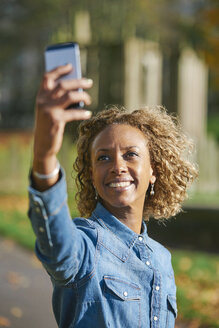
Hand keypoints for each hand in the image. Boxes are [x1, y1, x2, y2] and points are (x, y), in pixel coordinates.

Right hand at [32, 64, 92, 189]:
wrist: (42, 145)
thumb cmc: (49, 125)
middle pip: (63, 85)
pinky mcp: (56, 121)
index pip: (48, 77)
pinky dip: (82, 112)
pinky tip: (88, 113)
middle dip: (78, 81)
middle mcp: (43, 101)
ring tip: (90, 99)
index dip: (59, 69)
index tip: (71, 65)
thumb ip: (59, 99)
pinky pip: (73, 113)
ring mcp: (49, 111)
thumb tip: (78, 88)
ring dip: (83, 95)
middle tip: (89, 82)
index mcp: (40, 96)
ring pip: (70, 96)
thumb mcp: (50, 110)